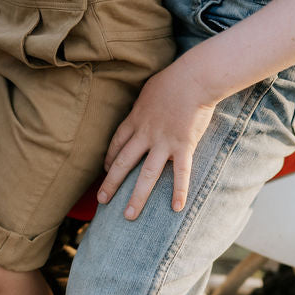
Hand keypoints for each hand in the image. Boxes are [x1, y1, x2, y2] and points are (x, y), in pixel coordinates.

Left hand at [97, 62, 216, 219]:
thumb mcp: (148, 90)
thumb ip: (143, 105)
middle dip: (111, 184)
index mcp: (135, 119)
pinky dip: (179, 191)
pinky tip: (176, 208)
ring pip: (146, 174)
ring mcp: (163, 142)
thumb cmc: (172, 80)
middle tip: (102, 201)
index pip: (116, 144)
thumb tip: (142, 108)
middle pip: (123, 163)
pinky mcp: (184, 146)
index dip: (109, 158)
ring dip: (136, 197)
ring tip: (128, 216)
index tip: (105, 170)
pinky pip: (180, 173)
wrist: (193, 78)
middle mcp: (145, 134)